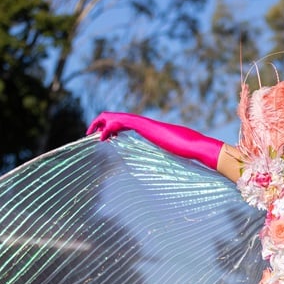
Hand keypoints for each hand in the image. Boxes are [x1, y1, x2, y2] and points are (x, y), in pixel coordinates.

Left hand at [85, 111, 223, 169]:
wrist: (194, 146)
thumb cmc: (186, 153)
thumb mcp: (169, 155)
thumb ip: (162, 155)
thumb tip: (164, 167)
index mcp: (148, 129)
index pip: (124, 122)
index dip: (110, 127)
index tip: (101, 138)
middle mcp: (144, 123)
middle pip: (116, 116)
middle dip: (100, 122)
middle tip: (89, 134)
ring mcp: (144, 123)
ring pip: (116, 117)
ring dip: (100, 123)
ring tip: (90, 134)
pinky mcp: (144, 126)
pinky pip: (121, 123)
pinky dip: (108, 128)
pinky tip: (102, 138)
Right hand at [86, 112, 132, 140]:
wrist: (129, 121)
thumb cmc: (118, 123)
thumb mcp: (109, 129)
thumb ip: (104, 134)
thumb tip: (101, 139)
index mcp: (103, 116)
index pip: (94, 123)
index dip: (91, 129)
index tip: (88, 134)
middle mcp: (106, 118)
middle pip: (100, 127)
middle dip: (100, 134)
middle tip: (100, 139)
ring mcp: (111, 121)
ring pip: (106, 129)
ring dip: (107, 135)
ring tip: (108, 140)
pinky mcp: (116, 124)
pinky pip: (112, 130)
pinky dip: (112, 134)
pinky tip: (114, 137)